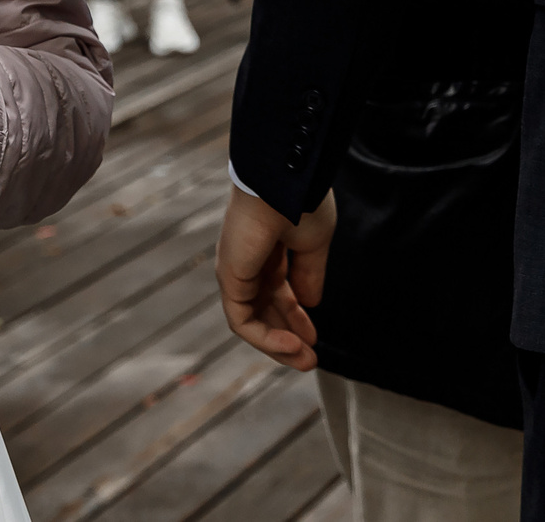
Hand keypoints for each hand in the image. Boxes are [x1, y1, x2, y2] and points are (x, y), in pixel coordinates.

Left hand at [216, 184, 334, 369]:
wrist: (285, 183)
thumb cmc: (301, 203)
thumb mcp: (313, 245)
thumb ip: (310, 275)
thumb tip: (310, 304)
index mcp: (269, 249)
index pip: (279, 292)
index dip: (297, 317)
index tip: (316, 337)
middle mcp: (249, 262)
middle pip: (265, 310)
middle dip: (289, 336)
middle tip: (311, 359)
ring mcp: (236, 271)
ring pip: (253, 320)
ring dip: (278, 345)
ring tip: (305, 360)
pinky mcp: (229, 279)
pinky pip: (242, 320)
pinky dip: (265, 338)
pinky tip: (291, 346)